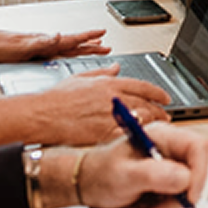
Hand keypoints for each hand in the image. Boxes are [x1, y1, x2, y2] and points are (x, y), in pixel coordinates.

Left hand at [0, 27, 108, 63]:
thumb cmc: (2, 46)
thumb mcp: (24, 45)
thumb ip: (42, 41)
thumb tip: (58, 36)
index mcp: (47, 41)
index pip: (73, 39)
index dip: (88, 37)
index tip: (103, 33)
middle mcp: (46, 43)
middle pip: (74, 44)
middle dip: (91, 45)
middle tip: (107, 46)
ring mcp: (41, 49)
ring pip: (68, 48)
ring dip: (82, 48)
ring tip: (94, 47)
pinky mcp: (35, 54)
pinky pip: (58, 54)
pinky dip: (68, 53)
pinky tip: (67, 55)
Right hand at [19, 71, 173, 142]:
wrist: (41, 115)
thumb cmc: (55, 99)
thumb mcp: (80, 77)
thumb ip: (102, 72)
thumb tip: (116, 67)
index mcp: (108, 84)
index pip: (142, 86)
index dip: (158, 93)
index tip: (165, 98)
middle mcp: (112, 99)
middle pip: (146, 104)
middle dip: (159, 111)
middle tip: (166, 116)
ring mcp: (109, 117)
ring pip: (140, 120)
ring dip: (152, 125)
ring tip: (158, 129)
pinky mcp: (103, 134)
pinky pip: (127, 136)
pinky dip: (137, 138)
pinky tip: (141, 140)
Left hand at [75, 122, 207, 207]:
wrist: (84, 185)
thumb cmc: (98, 174)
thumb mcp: (124, 175)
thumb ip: (154, 175)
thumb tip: (184, 178)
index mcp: (161, 134)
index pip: (198, 146)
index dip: (199, 172)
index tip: (187, 195)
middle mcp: (167, 146)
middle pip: (195, 169)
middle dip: (179, 194)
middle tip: (159, 207)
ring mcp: (167, 163)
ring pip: (186, 187)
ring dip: (167, 204)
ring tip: (142, 206)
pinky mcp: (164, 178)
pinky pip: (175, 196)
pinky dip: (161, 206)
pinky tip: (142, 206)